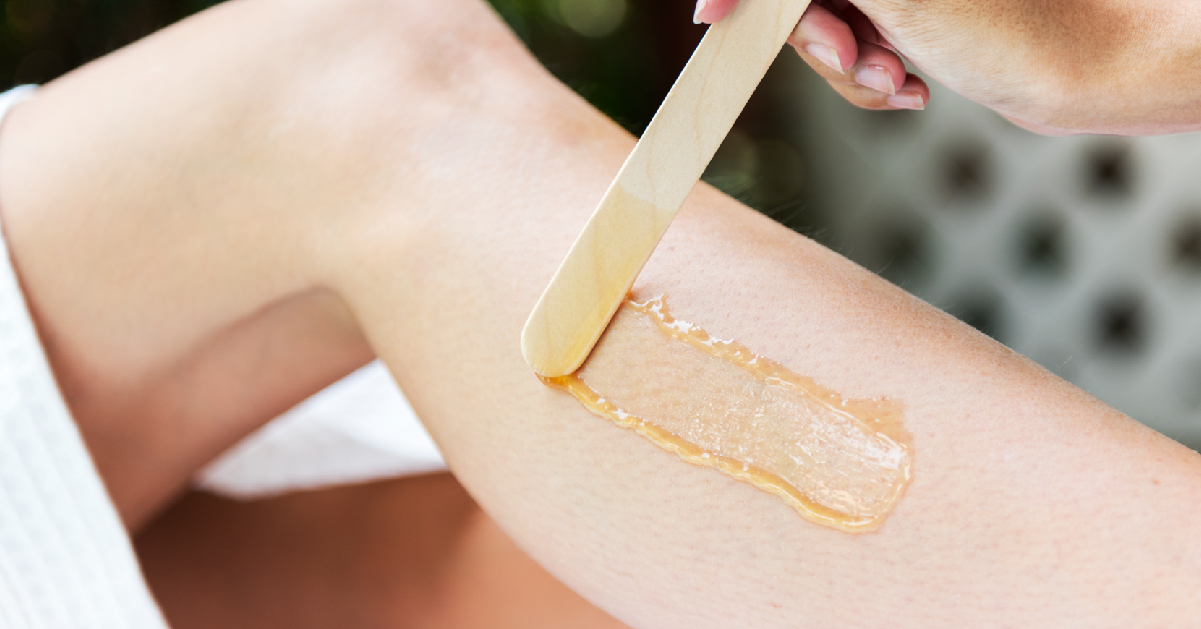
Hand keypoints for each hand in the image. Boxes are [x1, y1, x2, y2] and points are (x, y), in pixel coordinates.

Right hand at [695, 0, 1200, 134]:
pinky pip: (850, 51)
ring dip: (847, 70)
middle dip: (816, 37)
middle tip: (857, 57)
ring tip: (899, 80)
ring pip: (818, 27)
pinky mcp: (903, 14)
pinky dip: (869, 80)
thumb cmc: (1001, 24)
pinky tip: (910, 87)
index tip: (716, 17)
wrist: (1079, 73)